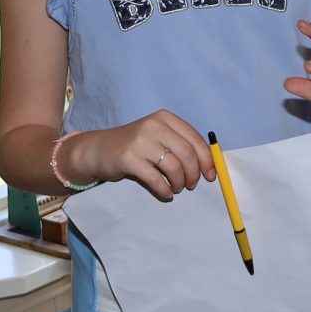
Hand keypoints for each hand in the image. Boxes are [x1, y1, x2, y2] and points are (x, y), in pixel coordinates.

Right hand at [64, 112, 211, 199]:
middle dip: (194, 173)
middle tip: (191, 184)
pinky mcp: (128, 158)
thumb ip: (181, 144)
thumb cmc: (136, 146)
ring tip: (177, 187)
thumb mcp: (158, 136)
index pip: (195, 138)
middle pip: (187, 153)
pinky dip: (165, 190)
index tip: (210, 175)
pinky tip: (166, 193)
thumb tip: (210, 165)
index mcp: (165, 118)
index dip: (207, 159)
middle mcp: (153, 125)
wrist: (100, 149)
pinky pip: (155, 179)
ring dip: (180, 182)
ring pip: (174, 167)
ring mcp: (140, 141)